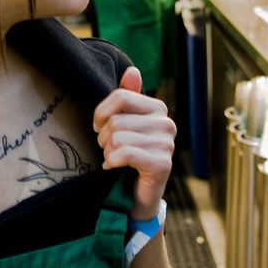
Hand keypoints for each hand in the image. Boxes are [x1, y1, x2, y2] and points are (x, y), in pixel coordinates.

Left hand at [93, 67, 174, 220]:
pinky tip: (114, 168)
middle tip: (109, 151)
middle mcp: (166, 123)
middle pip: (116, 120)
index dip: (101, 113)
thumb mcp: (124, 123)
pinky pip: (124, 153)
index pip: (119, 96)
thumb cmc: (127, 157)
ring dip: (108, 152)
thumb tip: (132, 70)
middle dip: (103, 138)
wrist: (135, 196)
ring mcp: (167, 144)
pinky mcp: (162, 164)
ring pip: (117, 138)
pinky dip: (112, 162)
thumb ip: (127, 97)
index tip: (99, 128)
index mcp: (157, 108)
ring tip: (114, 160)